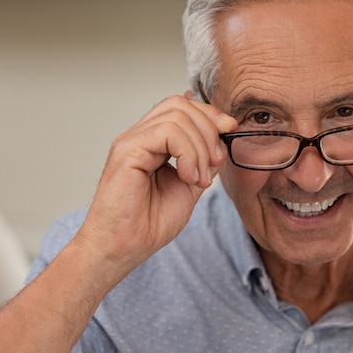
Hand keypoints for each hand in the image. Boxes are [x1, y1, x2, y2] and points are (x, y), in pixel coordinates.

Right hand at [75, 95, 236, 269]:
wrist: (123, 248)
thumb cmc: (147, 225)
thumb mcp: (189, 187)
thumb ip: (203, 162)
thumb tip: (222, 140)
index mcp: (152, 143)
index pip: (182, 107)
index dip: (210, 115)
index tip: (230, 132)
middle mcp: (139, 136)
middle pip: (180, 104)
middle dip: (208, 129)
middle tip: (214, 162)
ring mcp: (131, 141)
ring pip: (177, 115)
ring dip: (200, 147)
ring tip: (198, 179)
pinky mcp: (127, 150)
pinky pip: (167, 132)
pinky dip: (187, 153)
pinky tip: (187, 177)